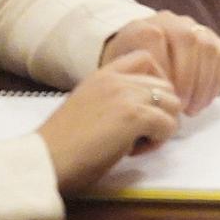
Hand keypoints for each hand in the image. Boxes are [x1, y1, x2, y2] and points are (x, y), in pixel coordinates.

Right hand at [36, 49, 179, 193]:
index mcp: (103, 74)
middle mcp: (117, 79)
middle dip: (160, 111)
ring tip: (135, 143)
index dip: (155, 84)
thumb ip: (112, 99)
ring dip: (161, 127)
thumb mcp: (87, 106)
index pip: (147, 58)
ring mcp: (126, 95)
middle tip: (138, 134)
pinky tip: (131, 151)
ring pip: (173, 105)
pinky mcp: (134, 117)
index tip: (145, 108)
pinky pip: (168, 125)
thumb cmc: (61, 145)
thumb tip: (144, 110)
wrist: (46, 161)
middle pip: (166, 85)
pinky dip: (156, 142)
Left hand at [99, 11, 219, 114]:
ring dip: (203, 82)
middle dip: (187, 78)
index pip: (154, 38)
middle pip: (186, 39)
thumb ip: (129, 81)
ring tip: (193, 109)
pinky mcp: (212, 39)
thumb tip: (149, 99)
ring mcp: (193, 27)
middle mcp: (170, 21)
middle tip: (181, 107)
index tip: (161, 96)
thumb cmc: (131, 72)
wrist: (141, 56)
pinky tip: (204, 100)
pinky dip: (216, 80)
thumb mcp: (121, 75)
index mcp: (142, 26)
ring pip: (207, 47)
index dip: (161, 69)